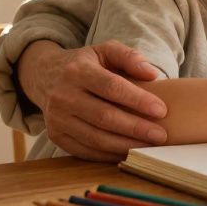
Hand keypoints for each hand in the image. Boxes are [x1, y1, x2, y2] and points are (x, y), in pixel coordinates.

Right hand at [25, 40, 169, 160]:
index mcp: (77, 71)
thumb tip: (152, 74)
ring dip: (125, 145)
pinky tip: (128, 152)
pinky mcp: (55, 136)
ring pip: (95, 138)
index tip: (161, 110)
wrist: (45, 76)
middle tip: (160, 135)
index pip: (111, 87)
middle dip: (135, 128)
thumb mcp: (105, 50)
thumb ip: (129, 57)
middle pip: (104, 117)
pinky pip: (85, 151)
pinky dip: (109, 155)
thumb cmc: (85, 64)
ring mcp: (57, 119)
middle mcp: (63, 96)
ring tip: (149, 147)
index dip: (138, 100)